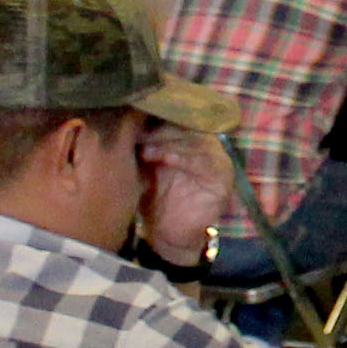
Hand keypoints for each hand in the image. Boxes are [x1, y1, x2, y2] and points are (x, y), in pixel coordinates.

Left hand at [138, 126, 225, 264]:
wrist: (165, 234)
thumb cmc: (152, 195)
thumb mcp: (143, 164)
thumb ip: (141, 140)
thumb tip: (123, 114)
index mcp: (188, 136)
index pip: (176, 114)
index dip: (155, 113)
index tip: (131, 117)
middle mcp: (206, 143)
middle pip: (186, 124)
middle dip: (159, 127)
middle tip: (136, 132)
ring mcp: (217, 160)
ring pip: (196, 140)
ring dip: (169, 142)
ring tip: (146, 149)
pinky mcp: (223, 179)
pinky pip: (206, 162)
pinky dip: (184, 158)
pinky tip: (165, 159)